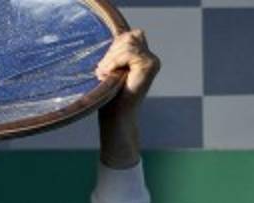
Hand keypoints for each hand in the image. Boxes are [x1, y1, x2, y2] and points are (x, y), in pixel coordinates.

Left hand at [95, 29, 160, 167]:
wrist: (116, 116)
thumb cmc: (111, 96)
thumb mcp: (111, 69)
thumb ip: (116, 53)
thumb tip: (115, 36)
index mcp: (143, 58)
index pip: (129, 36)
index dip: (114, 47)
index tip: (104, 67)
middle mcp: (151, 59)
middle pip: (128, 37)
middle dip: (111, 53)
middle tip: (102, 72)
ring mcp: (152, 62)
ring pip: (127, 43)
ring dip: (111, 59)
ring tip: (103, 74)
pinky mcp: (149, 65)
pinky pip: (128, 52)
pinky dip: (114, 62)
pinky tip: (109, 74)